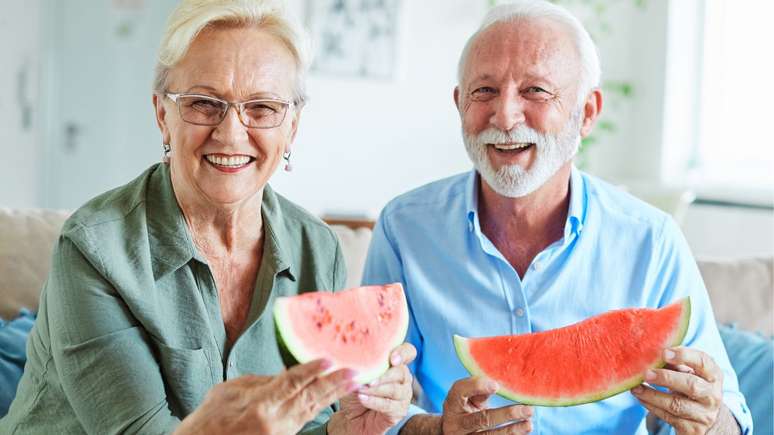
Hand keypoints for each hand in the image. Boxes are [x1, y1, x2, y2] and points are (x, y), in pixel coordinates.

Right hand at [175, 359, 355, 434]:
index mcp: (260, 405)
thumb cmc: (211, 418)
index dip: (311, 371)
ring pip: (312, 410)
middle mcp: (274, 421)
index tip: (329, 359)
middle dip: (334, 384)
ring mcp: (280, 432)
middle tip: (355, 372)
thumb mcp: (232, 391)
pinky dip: (319, 405)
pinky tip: (331, 395)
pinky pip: (305, 418)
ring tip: (352, 382)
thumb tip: (286, 374)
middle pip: (310, 398)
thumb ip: (262, 382)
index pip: (291, 383)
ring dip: (333, 394)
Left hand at [329, 343, 416, 434]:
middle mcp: (403, 377)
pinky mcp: (400, 411)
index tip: (392, 359)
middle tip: (369, 381)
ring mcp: (403, 395)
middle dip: (384, 376)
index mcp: (395, 363)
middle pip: (401, 372)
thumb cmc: (355, 389)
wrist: (352, 416)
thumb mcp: (352, 374)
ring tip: (361, 390)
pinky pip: (389, 405)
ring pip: (395, 390)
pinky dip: (374, 402)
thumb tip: (351, 363)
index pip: (408, 352)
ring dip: (376, 390)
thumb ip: (354, 365)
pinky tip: (362, 399)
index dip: (403, 353)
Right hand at [441, 377, 532, 433]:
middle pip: (481, 419)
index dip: (477, 387)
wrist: (454, 430)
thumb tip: (501, 386)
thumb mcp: (467, 398)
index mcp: (452, 404)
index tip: (496, 385)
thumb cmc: (465, 408)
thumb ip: (479, 391)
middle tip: (527, 410)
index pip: (460, 391)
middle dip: (506, 414)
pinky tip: (522, 430)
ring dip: (512, 430)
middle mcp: (456, 424)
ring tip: (529, 424)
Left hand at [631, 347, 724, 433]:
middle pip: (691, 385)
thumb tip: (650, 352)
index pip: (703, 362)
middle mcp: (712, 395)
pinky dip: (651, 406)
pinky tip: (640, 397)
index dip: (685, 356)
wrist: (705, 419)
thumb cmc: (691, 386)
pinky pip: (668, 417)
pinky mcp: (692, 429)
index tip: (664, 353)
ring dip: (652, 395)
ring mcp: (704, 414)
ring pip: (676, 404)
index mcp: (713, 376)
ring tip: (636, 387)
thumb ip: (675, 362)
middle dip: (666, 378)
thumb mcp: (688, 373)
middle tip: (646, 373)